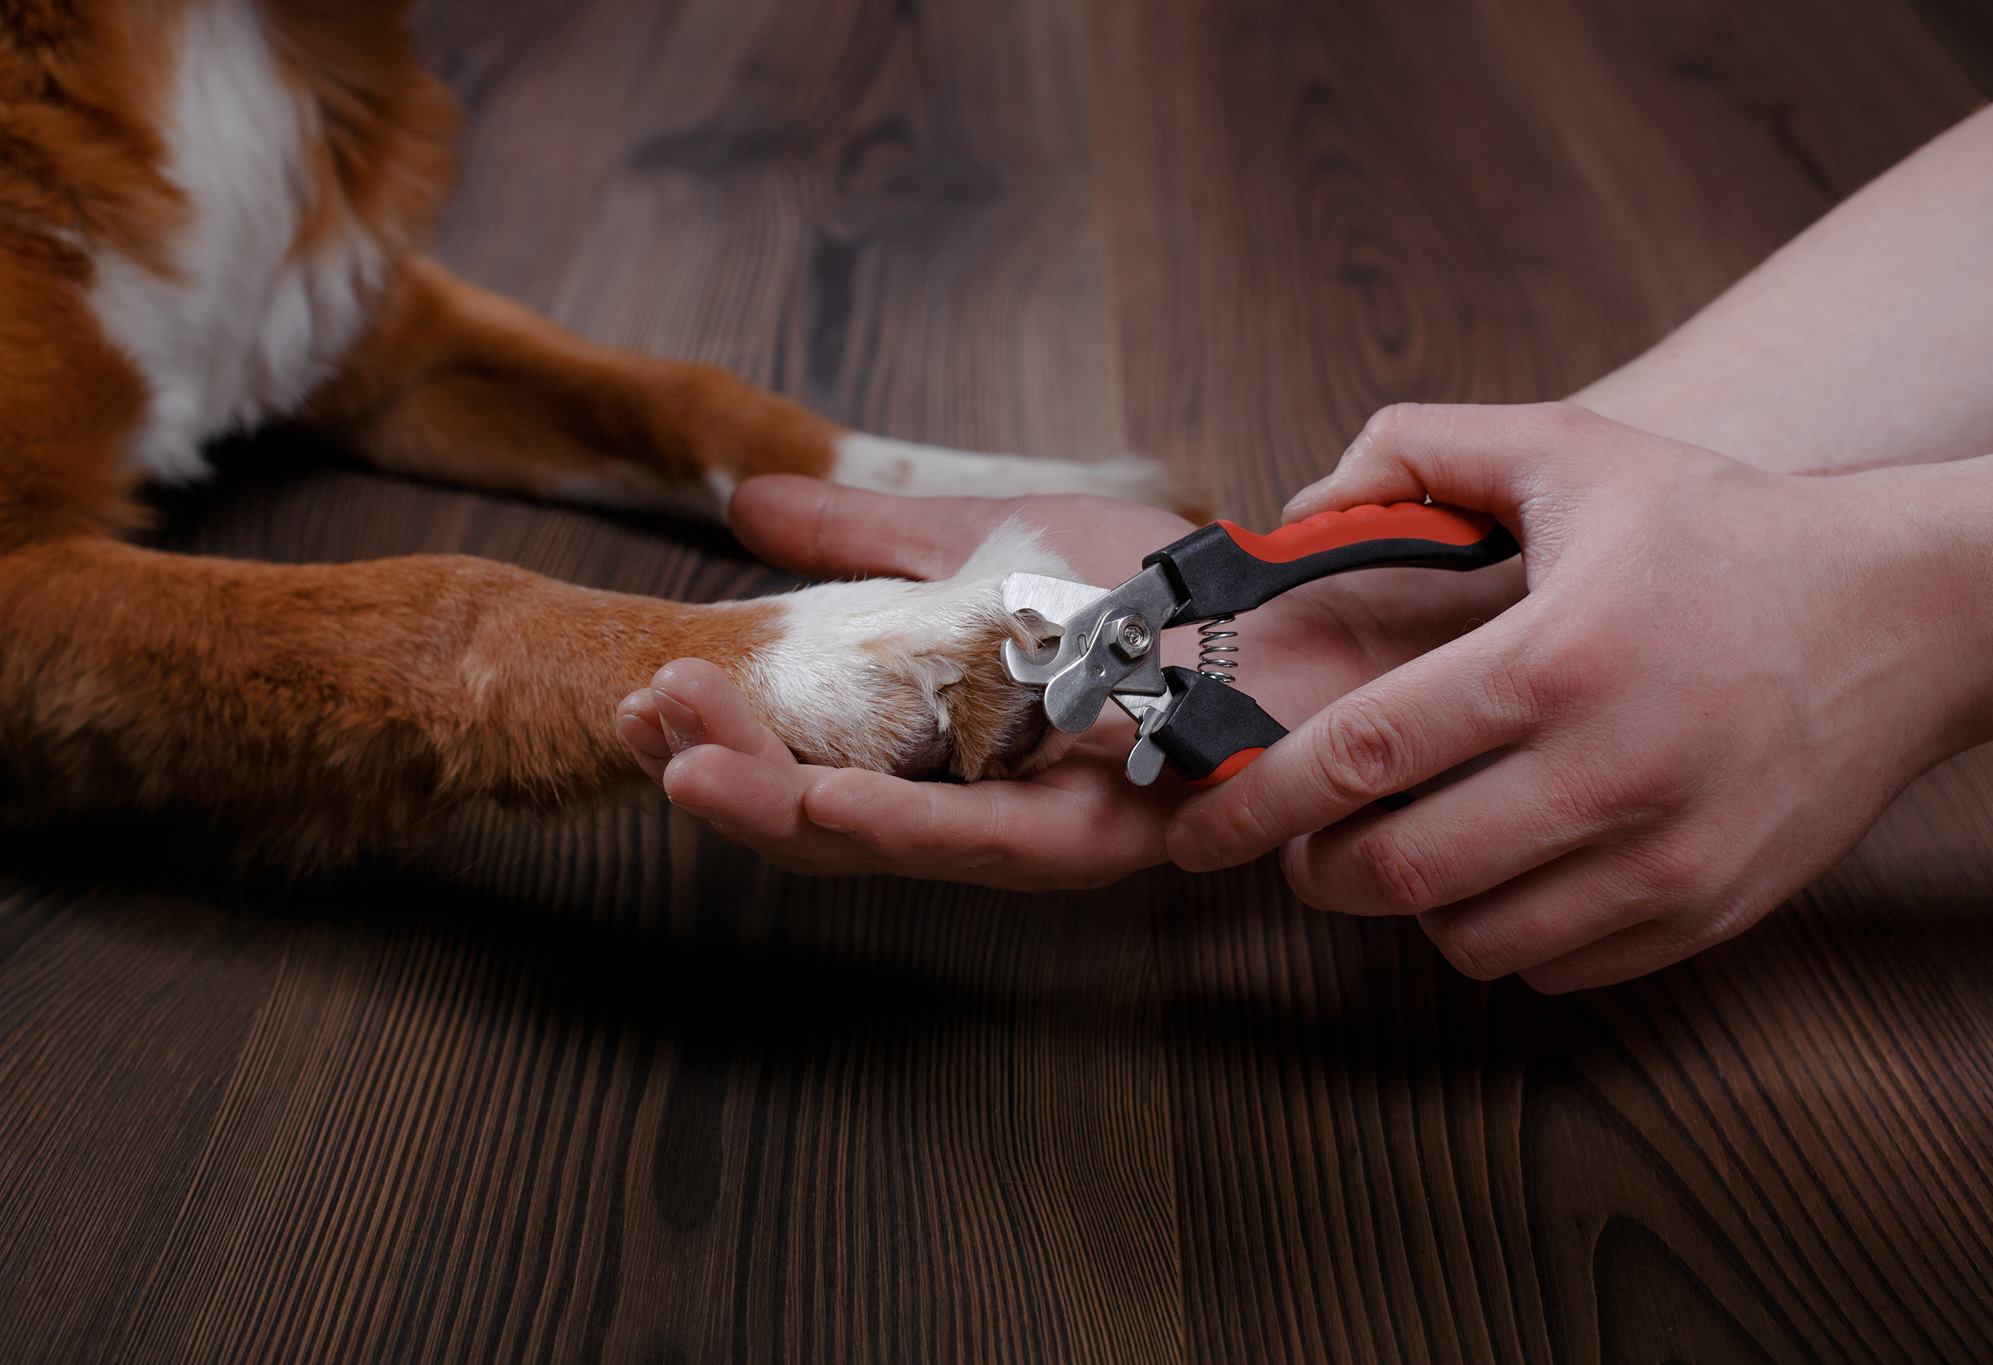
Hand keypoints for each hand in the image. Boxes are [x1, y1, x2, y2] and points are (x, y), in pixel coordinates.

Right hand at [616, 473, 1524, 888]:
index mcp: (946, 750)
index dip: (729, 743)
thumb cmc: (1165, 589)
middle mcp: (986, 811)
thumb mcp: (987, 546)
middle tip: (644, 726)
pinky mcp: (1116, 837)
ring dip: (779, 805)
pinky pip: (992, 839)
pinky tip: (814, 804)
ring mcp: (1047, 834)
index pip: (813, 767)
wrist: (1311, 599)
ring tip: (684, 766)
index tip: (650, 695)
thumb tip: (751, 504)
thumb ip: (872, 540)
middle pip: (833, 821)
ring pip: (891, 845)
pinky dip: (897, 823)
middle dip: (729, 777)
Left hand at [1168, 402, 1986, 989]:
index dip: (1259, 804)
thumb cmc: (1727, 533)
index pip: (1363, 756)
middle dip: (1318, 870)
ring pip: (1470, 939)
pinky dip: (1502, 934)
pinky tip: (1506, 868)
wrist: (1906, 617)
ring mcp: (1664, 861)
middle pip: (1399, 873)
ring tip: (1412, 844)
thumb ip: (1418, 453)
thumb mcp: (1572, 450)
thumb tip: (1298, 511)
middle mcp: (1611, 774)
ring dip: (1411, 905)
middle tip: (1302, 842)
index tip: (1206, 826)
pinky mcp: (1704, 914)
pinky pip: (1553, 970)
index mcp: (1557, 660)